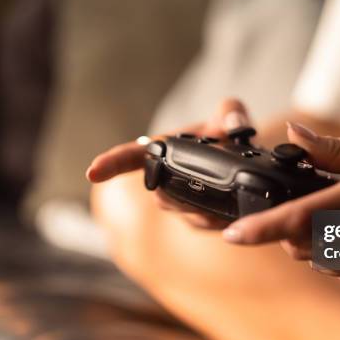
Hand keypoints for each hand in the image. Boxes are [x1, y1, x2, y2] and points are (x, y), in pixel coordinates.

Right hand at [86, 98, 251, 229]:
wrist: (246, 159)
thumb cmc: (226, 135)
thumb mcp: (229, 117)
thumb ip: (230, 114)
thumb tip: (236, 127)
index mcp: (164, 150)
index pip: (132, 156)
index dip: (112, 163)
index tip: (93, 172)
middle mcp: (166, 178)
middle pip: (161, 196)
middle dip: (180, 198)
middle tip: (205, 194)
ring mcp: (181, 201)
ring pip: (184, 214)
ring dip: (203, 212)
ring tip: (226, 202)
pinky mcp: (199, 219)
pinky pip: (203, 224)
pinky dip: (217, 221)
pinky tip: (232, 214)